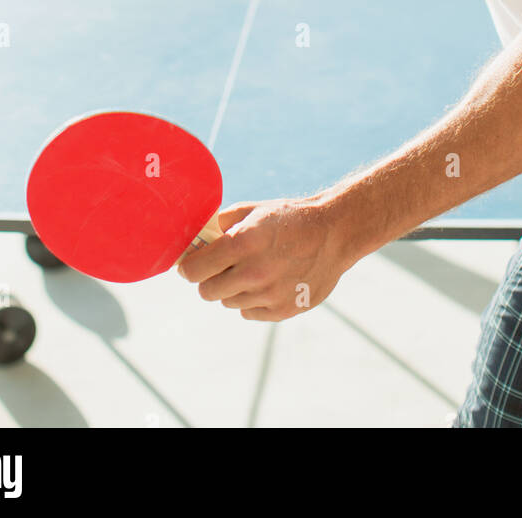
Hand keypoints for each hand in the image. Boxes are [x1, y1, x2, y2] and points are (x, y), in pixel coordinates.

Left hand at [177, 196, 351, 321]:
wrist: (333, 233)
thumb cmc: (289, 218)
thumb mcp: (253, 210)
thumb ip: (221, 224)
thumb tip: (194, 238)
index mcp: (243, 243)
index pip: (195, 270)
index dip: (188, 268)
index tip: (189, 265)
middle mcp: (254, 272)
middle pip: (207, 292)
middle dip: (208, 279)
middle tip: (220, 268)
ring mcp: (269, 294)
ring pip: (228, 302)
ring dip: (233, 288)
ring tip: (252, 269)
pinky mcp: (282, 311)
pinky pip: (249, 311)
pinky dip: (252, 300)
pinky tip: (267, 281)